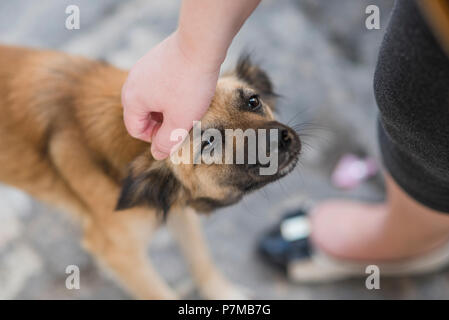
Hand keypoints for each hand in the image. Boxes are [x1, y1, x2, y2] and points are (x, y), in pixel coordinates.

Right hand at [122, 31, 219, 159]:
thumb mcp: (180, 121)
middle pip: (142, 114)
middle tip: (184, 122)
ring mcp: (144, 68)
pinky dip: (172, 91)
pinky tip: (189, 89)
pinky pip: (160, 83)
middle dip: (162, 123)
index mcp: (131, 100)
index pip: (135, 130)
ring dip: (168, 107)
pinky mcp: (157, 58)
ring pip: (152, 98)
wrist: (199, 43)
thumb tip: (157, 155)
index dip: (155, 139)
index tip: (176, 134)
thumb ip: (166, 141)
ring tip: (188, 106)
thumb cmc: (189, 85)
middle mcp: (132, 82)